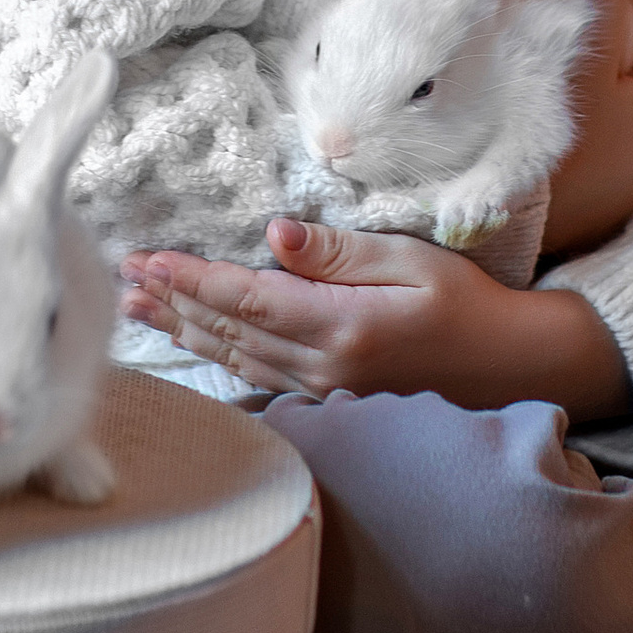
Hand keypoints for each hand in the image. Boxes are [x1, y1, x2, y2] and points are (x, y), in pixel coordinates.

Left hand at [119, 215, 632, 418]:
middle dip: (171, 303)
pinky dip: (219, 356)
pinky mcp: (332, 398)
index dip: (190, 280)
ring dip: (184, 331)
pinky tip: (195, 342)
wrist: (511, 365)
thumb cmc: (468, 301)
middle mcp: (324, 365)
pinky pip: (260, 376)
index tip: (146, 261)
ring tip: (138, 309)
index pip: (245, 299)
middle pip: (228, 331)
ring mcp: (326, 389)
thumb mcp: (412, 259)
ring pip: (236, 357)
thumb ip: (340, 252)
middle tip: (121, 279)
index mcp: (341, 326)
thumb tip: (274, 234)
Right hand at [541, 0, 632, 257]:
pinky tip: (541, 104)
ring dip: (589, 76)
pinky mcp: (599, 205)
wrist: (495, 231)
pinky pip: (597, 139)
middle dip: (603, 35)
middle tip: (556, 11)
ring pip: (618, 105)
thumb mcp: (582, 61)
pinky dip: (578, 114)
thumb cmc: (548, 140)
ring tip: (545, 53)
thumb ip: (604, 3)